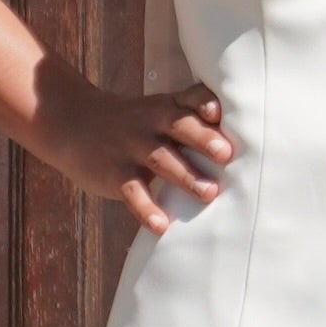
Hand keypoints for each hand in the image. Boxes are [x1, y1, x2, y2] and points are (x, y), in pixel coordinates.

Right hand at [46, 74, 234, 235]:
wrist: (73, 123)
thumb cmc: (135, 122)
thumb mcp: (160, 109)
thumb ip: (196, 116)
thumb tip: (252, 137)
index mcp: (167, 108)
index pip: (190, 100)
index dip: (206, 104)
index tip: (221, 112)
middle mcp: (151, 123)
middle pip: (179, 126)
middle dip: (202, 138)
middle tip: (227, 154)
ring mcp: (131, 147)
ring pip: (161, 159)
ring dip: (185, 176)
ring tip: (209, 194)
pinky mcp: (113, 173)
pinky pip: (132, 191)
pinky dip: (146, 208)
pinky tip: (161, 226)